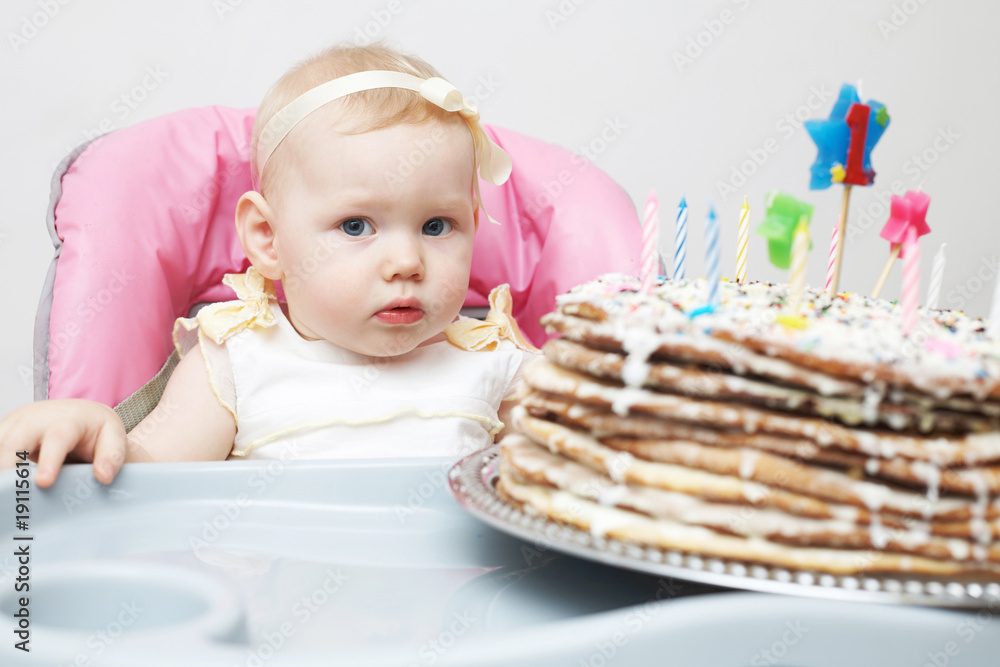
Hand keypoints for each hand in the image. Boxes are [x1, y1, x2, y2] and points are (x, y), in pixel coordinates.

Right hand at [0, 399, 126, 487]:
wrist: (79, 413)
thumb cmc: (95, 429)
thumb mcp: (113, 437)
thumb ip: (111, 456)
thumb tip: (104, 477)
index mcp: (67, 420)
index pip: (56, 438)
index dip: (49, 460)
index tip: (44, 483)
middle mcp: (36, 418)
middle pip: (14, 440)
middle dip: (7, 464)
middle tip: (9, 492)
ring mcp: (15, 424)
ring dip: (0, 465)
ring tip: (5, 493)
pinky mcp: (3, 432)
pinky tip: (4, 484)